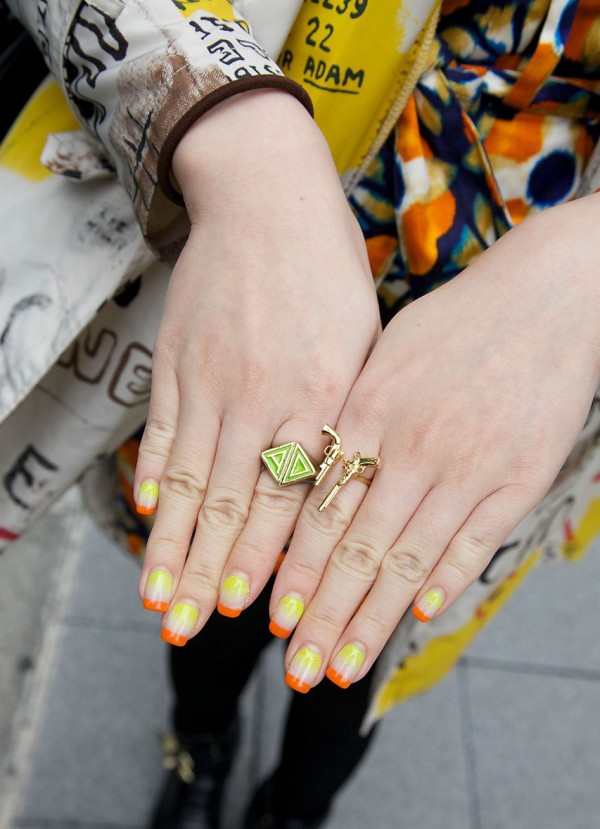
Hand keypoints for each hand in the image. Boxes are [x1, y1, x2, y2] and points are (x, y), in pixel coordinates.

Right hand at [133, 91, 380, 639]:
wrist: (266, 197)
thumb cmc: (327, 276)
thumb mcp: (363, 347)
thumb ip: (347, 421)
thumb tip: (340, 496)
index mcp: (319, 399)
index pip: (291, 501)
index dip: (267, 562)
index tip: (252, 614)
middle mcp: (262, 397)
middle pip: (231, 504)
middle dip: (208, 575)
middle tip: (187, 631)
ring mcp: (211, 378)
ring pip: (188, 479)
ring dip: (171, 544)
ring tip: (156, 597)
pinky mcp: (175, 359)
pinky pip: (160, 427)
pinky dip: (152, 473)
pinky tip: (148, 514)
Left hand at [270, 195, 599, 691]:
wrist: (547, 296)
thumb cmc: (457, 322)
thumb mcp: (384, 357)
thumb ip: (348, 420)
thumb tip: (313, 480)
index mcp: (368, 413)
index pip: (319, 511)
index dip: (295, 572)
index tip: (273, 618)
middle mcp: (413, 446)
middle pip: (356, 550)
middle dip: (322, 618)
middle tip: (297, 670)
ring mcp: (468, 466)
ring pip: (408, 561)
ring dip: (372, 621)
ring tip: (342, 668)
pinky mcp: (519, 479)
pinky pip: (473, 543)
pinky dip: (443, 583)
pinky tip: (418, 617)